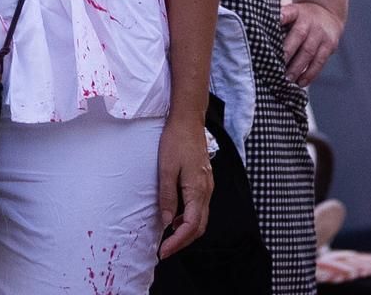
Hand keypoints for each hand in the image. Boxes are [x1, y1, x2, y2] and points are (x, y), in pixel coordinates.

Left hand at [156, 114, 213, 259]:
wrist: (188, 119)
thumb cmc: (176, 140)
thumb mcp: (166, 168)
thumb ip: (167, 196)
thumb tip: (167, 222)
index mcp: (197, 190)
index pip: (191, 226)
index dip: (177, 242)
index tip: (163, 251)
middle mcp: (206, 191)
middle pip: (199, 227)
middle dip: (183, 241)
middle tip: (165, 249)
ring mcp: (207, 185)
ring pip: (201, 218)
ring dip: (186, 230)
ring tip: (169, 236)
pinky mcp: (204, 180)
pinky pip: (200, 206)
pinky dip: (189, 217)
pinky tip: (176, 215)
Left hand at [281, 0, 341, 86]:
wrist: (327, 13)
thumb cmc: (301, 18)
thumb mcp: (291, 13)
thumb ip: (278, 23)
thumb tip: (259, 37)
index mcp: (296, 12)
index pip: (289, 12)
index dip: (282, 16)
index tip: (275, 21)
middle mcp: (309, 21)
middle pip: (298, 35)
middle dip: (287, 52)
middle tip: (276, 67)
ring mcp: (321, 34)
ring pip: (309, 52)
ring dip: (297, 68)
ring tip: (287, 79)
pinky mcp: (329, 46)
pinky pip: (319, 62)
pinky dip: (310, 74)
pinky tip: (300, 83)